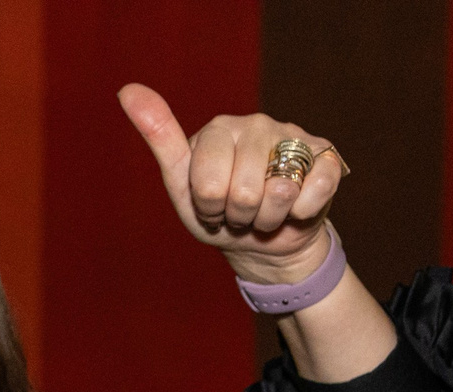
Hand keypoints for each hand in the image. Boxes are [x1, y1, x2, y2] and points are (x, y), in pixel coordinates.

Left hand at [118, 83, 345, 285]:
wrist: (264, 241)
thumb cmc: (218, 212)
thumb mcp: (181, 184)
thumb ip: (159, 138)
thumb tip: (126, 89)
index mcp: (218, 128)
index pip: (208, 184)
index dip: (209, 209)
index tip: (210, 205)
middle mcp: (257, 124)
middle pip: (244, 192)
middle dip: (238, 215)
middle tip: (238, 211)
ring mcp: (294, 137)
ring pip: (279, 193)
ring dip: (267, 219)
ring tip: (262, 210)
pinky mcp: (326, 157)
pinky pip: (313, 193)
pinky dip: (300, 213)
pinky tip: (295, 207)